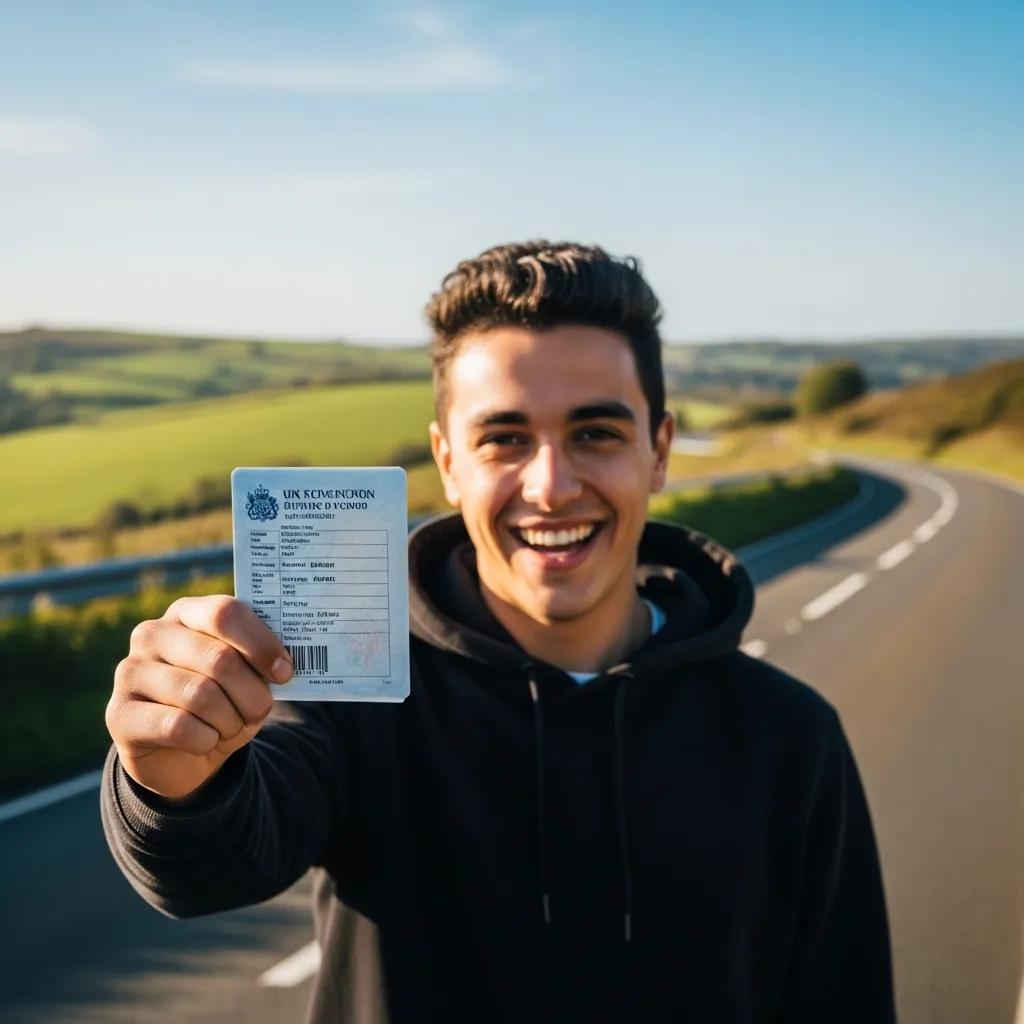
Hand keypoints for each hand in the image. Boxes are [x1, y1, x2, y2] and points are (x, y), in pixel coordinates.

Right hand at [105, 595, 293, 801]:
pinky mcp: (119, 713)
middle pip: (219, 659)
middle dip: (252, 693)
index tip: (284, 673)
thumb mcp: (246, 676)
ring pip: (201, 695)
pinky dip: (206, 740)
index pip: (226, 613)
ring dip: (230, 720)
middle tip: (260, 710)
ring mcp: (130, 672)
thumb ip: (260, 659)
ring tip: (231, 726)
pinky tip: (205, 740)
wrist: (182, 752)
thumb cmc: (223, 701)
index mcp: (187, 612)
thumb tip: (284, 664)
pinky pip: (178, 727)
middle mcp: (152, 634)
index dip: (261, 645)